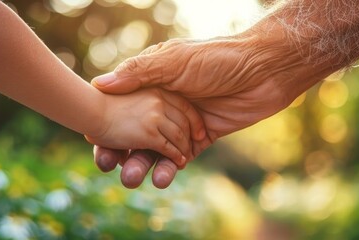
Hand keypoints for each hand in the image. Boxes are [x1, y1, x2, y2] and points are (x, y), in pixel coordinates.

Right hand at [92, 32, 326, 187]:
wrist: (265, 70)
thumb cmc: (218, 58)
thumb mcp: (175, 60)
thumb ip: (139, 74)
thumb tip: (101, 83)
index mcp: (154, 82)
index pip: (121, 106)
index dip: (106, 124)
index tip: (93, 141)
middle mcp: (165, 103)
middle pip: (135, 132)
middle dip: (122, 151)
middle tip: (111, 167)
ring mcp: (184, 123)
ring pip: (157, 149)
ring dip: (144, 164)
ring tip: (132, 178)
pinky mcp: (203, 138)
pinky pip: (181, 157)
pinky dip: (170, 168)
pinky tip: (162, 177)